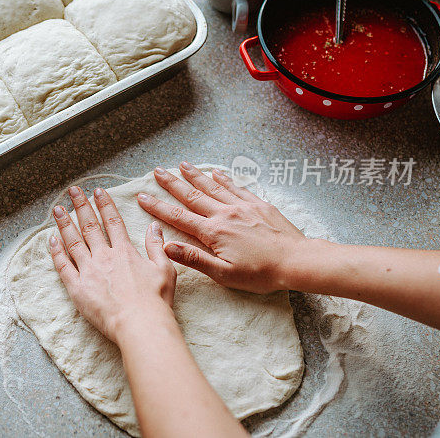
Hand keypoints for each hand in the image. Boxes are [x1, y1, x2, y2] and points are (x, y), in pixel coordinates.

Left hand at [49, 186, 176, 343]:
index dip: (104, 204)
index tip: (97, 191)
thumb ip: (156, 246)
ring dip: (64, 223)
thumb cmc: (156, 300)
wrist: (140, 324)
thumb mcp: (164, 269)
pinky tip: (51, 239)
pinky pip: (63, 265)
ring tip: (58, 209)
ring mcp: (89, 271)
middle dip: (81, 206)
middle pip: (89, 226)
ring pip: (73, 241)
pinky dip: (56, 251)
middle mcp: (104, 257)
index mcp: (125, 251)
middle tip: (73, 191)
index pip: (112, 221)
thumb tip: (154, 226)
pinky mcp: (77, 288)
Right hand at [136, 161, 309, 293]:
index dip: (158, 206)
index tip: (142, 197)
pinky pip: (237, 188)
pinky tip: (217, 173)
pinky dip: (224, 179)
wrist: (297, 261)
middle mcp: (225, 214)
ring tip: (182, 164)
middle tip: (156, 171)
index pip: (178, 216)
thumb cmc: (261, 273)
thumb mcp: (224, 274)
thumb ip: (194, 259)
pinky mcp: (258, 205)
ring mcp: (242, 207)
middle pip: (192, 195)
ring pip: (213, 187)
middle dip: (172, 183)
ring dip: (196, 175)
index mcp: (214, 232)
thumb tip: (166, 246)